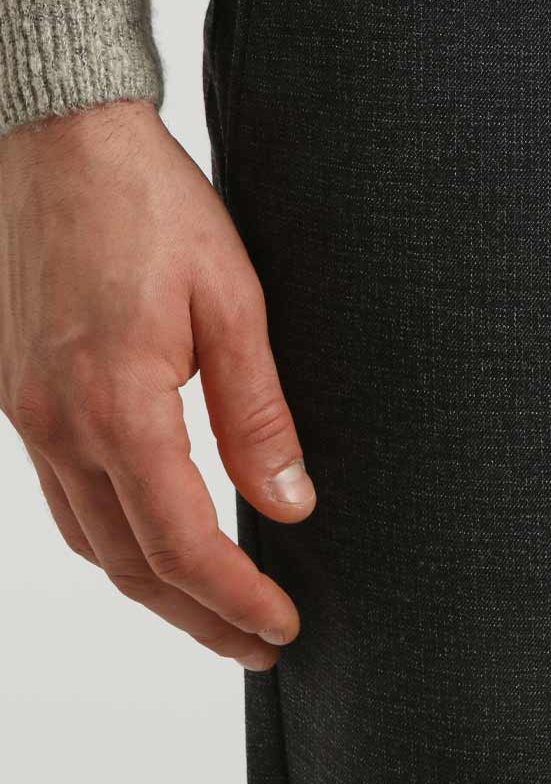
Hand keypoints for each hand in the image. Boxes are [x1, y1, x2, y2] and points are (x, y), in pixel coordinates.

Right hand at [0, 99, 315, 670]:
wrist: (65, 141)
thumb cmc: (152, 205)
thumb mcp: (232, 301)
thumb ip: (258, 412)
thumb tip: (290, 502)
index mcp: (116, 405)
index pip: (181, 544)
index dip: (236, 598)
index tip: (282, 626)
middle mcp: (57, 425)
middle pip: (129, 563)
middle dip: (197, 616)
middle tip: (255, 643)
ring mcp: (27, 414)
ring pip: (88, 540)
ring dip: (151, 587)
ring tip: (211, 608)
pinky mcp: (20, 394)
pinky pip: (61, 497)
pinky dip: (111, 537)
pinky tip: (148, 536)